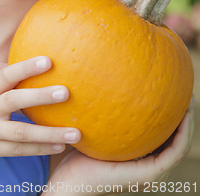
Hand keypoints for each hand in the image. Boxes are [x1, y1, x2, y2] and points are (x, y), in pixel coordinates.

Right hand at [0, 56, 80, 160]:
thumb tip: (13, 63)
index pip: (7, 75)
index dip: (27, 67)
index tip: (48, 60)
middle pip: (16, 102)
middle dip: (42, 97)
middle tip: (66, 92)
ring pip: (22, 134)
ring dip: (50, 134)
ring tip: (75, 134)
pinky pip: (17, 151)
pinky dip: (39, 149)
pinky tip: (58, 147)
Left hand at [47, 97, 193, 193]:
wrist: (64, 180)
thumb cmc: (69, 149)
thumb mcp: (86, 122)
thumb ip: (92, 105)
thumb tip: (91, 71)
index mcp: (133, 154)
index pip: (157, 135)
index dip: (167, 117)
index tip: (170, 93)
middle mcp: (143, 162)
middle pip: (172, 140)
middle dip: (182, 118)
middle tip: (185, 95)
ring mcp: (146, 170)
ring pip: (178, 146)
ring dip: (188, 125)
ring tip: (189, 103)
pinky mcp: (146, 174)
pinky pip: (173, 154)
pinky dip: (182, 136)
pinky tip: (183, 116)